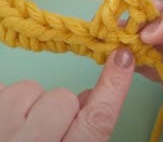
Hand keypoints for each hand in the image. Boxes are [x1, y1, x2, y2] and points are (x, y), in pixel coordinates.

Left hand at [0, 48, 133, 141]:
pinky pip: (4, 88)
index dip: (113, 87)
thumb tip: (89, 95)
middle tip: (43, 126)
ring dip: (27, 103)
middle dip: (58, 106)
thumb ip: (84, 128)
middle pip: (62, 98)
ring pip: (29, 89)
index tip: (123, 57)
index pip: (98, 120)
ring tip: (17, 127)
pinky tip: (3, 120)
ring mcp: (3, 131)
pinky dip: (5, 100)